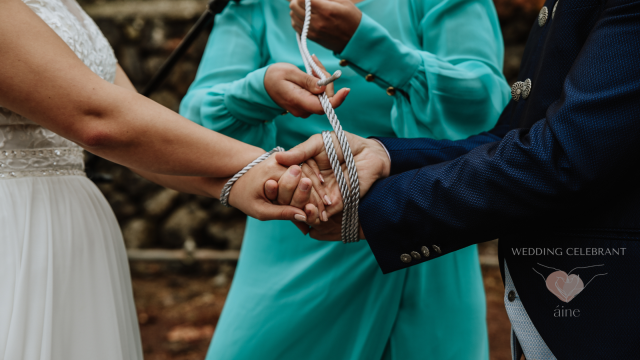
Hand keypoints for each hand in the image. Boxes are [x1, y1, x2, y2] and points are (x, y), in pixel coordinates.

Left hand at [228, 154, 321, 221]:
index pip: (302, 187)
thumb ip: (282, 213)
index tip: (322, 218)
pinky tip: (318, 200)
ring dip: (317, 193)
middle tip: (327, 215)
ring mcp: (285, 161)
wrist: (233, 178)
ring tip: (325, 209)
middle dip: (318, 199)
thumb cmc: (244, 197)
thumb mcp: (260, 209)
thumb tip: (304, 217)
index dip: (313, 204)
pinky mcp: (286, 163)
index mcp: (275, 171)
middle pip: (308, 181)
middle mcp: (283, 162)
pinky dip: (311, 187)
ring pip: (308, 177)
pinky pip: (303, 175)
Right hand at [265, 62, 349, 117]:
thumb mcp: (290, 73)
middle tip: (315, 64)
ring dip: (323, 80)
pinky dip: (319, 83)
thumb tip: (323, 89)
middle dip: (326, 81)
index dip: (337, 100)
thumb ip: (307, 81)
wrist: (263, 84)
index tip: (346, 89)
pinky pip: (320, 96)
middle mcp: (304, 109)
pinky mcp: (307, 105)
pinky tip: (311, 72)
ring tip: (311, 66)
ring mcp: (306, 109)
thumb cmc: (274, 76)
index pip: (323, 107)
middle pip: (327, 98)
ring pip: (325, 96)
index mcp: (298, 101)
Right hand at [274, 131, 390, 238]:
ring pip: (305, 207)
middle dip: (289, 197)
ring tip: (298, 205)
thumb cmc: (344, 144)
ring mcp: (321, 196)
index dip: (280, 184)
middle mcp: (310, 185)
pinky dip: (315, 216)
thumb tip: (278, 157)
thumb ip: (300, 152)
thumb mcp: (318, 143)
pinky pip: (321, 214)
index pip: (288, 180)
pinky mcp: (335, 205)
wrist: (369, 153)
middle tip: (285, 195)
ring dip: (300, 208)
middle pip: (293, 196)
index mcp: (303, 169)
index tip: (270, 185)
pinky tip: (312, 213)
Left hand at [289, 0, 361, 52]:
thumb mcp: (343, 2)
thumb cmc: (352, 18)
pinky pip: (296, 26)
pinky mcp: (311, 37)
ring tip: (304, 7)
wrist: (356, 40)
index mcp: (325, 10)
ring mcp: (313, 30)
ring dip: (296, 9)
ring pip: (293, 15)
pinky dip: (297, 19)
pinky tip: (304, 16)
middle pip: (294, 6)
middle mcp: (317, 21)